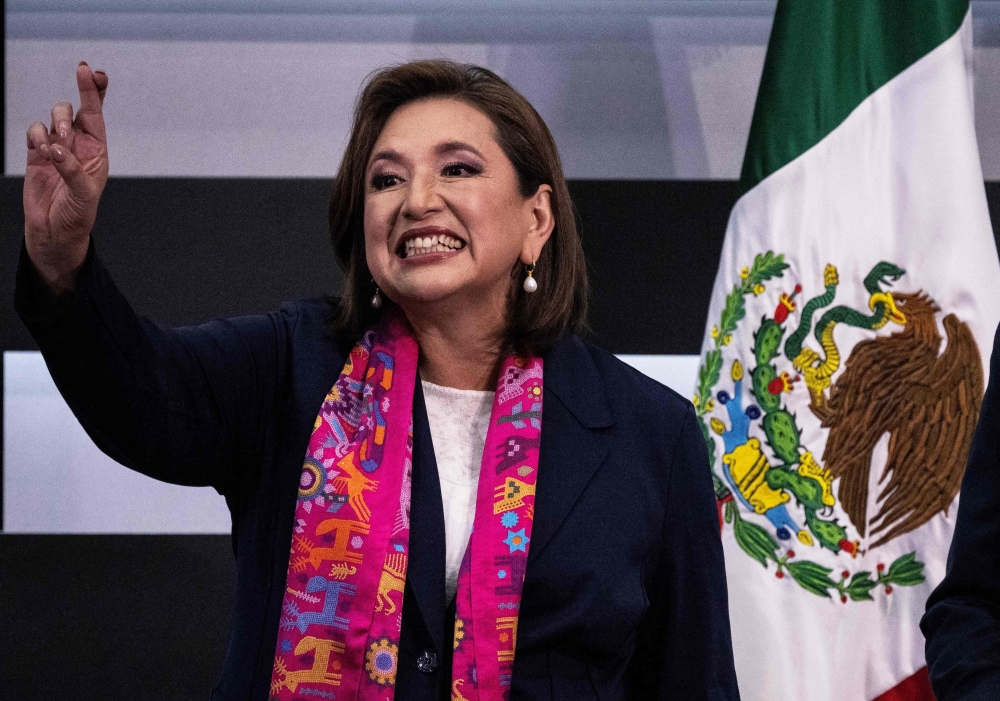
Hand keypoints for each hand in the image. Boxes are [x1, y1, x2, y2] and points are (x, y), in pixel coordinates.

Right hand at [24, 62, 109, 291]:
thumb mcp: (84, 194)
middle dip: (67, 111)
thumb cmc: (78, 215)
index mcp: (97, 150)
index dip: (94, 90)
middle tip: (65, 132)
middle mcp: (77, 145)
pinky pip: (34, 132)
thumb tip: (56, 148)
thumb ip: (72, 169)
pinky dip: (35, 136)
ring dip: (51, 126)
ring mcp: (56, 148)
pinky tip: (40, 152)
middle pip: (72, 109)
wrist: (55, 232)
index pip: (96, 113)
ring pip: (52, 118)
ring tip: (53, 149)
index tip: (90, 71)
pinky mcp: (35, 155)